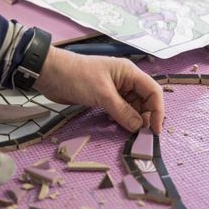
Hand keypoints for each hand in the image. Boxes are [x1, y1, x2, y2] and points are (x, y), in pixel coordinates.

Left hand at [35, 47, 163, 133]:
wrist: (50, 73)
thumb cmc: (77, 77)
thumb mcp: (102, 94)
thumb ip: (122, 111)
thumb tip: (139, 127)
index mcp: (129, 73)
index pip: (153, 91)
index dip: (158, 111)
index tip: (155, 130)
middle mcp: (126, 80)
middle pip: (145, 100)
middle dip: (146, 117)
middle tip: (141, 135)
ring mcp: (115, 89)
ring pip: (133, 106)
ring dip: (133, 119)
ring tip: (129, 132)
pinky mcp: (104, 97)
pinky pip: (120, 109)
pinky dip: (121, 118)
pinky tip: (116, 124)